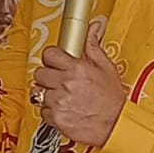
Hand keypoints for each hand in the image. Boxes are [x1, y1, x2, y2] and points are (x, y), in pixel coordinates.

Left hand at [33, 18, 126, 148]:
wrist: (115, 125)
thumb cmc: (111, 99)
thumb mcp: (106, 67)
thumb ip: (94, 45)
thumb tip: (94, 27)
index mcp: (76, 68)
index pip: (49, 54)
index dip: (52, 58)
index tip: (56, 62)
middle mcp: (65, 84)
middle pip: (40, 73)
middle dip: (48, 76)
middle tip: (58, 81)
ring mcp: (58, 102)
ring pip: (38, 92)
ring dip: (47, 94)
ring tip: (60, 96)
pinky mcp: (55, 118)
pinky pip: (42, 111)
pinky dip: (50, 111)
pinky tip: (62, 109)